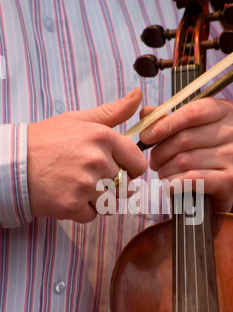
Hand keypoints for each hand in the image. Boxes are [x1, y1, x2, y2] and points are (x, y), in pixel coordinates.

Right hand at [27, 88, 146, 222]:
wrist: (14, 163)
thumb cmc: (47, 140)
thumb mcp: (79, 120)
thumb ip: (112, 112)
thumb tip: (137, 94)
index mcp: (103, 138)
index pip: (139, 164)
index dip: (131, 169)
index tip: (120, 169)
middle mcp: (97, 161)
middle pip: (125, 187)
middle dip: (111, 186)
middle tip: (89, 177)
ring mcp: (85, 185)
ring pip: (111, 204)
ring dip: (99, 201)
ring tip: (79, 187)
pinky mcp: (72, 205)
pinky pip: (93, 216)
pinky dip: (82, 211)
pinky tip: (68, 195)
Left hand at [139, 97, 232, 212]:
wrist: (217, 187)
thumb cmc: (198, 153)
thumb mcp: (184, 131)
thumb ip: (166, 120)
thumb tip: (146, 112)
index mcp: (225, 110)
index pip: (192, 113)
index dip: (165, 125)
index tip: (146, 137)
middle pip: (186, 138)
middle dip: (162, 151)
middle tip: (153, 161)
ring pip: (186, 160)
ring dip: (166, 170)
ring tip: (162, 173)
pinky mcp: (232, 178)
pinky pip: (194, 178)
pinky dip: (175, 183)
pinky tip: (168, 186)